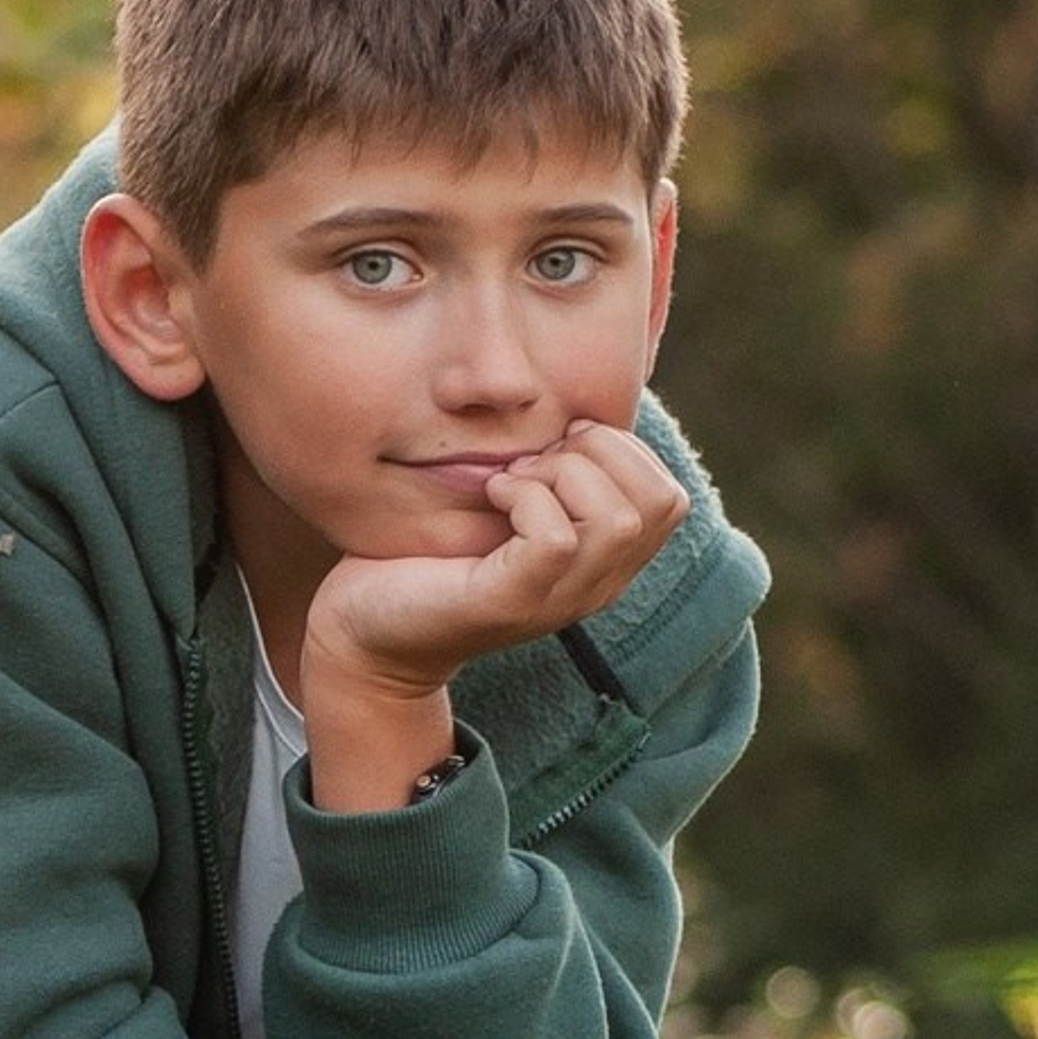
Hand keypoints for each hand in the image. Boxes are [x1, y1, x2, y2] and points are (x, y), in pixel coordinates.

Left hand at [306, 421, 687, 699]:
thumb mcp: (513, 505)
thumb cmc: (434, 554)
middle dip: (600, 454)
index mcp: (605, 563)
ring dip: (561, 474)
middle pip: (661, 502)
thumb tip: (580, 411)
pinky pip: (556, 537)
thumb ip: (559, 473)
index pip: (670, 498)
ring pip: (616, 518)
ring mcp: (556, 600)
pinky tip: (491, 495)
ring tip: (511, 479)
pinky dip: (525, 497)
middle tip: (536, 460)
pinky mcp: (510, 602)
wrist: (367, 627)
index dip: (622, 451)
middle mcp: (594, 587)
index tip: (559, 445)